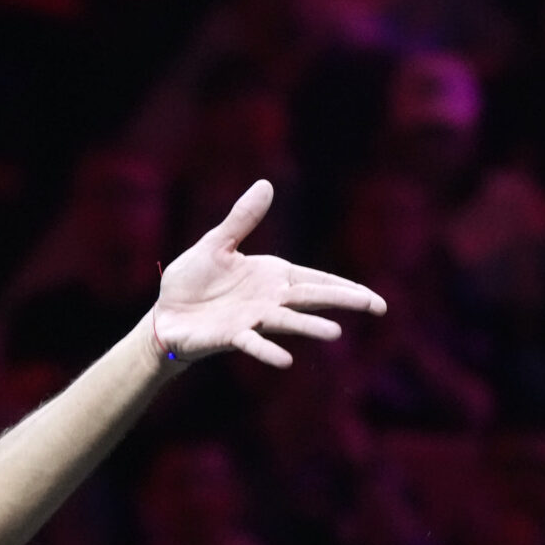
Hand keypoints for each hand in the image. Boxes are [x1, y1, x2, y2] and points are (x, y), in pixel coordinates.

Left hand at [150, 180, 384, 367]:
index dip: (345, 287)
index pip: (315, 280)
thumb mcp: (217, 243)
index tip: (374, 299)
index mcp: (271, 276)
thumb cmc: (194, 280)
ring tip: (335, 333)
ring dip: (310, 327)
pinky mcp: (231, 336)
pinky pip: (253, 343)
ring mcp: (252, 319)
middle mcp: (269, 300)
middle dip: (344, 301)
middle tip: (377, 308)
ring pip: (287, 322)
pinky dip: (268, 351)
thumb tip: (266, 184)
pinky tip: (286, 361)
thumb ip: (242, 218)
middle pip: (312, 298)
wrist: (167, 313)